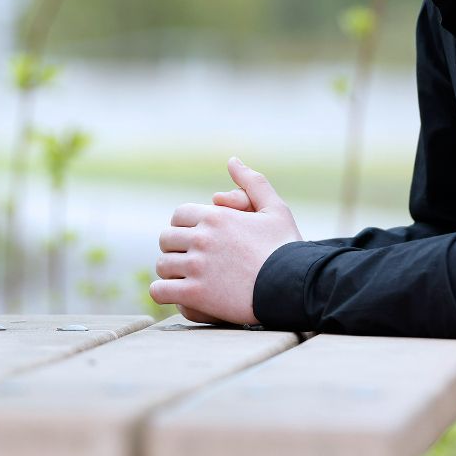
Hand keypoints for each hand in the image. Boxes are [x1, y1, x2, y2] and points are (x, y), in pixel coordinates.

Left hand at [150, 157, 303, 325]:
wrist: (296, 288)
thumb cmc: (288, 249)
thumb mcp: (275, 209)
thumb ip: (252, 182)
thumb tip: (232, 160)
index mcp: (216, 217)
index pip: (179, 215)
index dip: (183, 226)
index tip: (193, 238)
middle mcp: (202, 238)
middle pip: (167, 239)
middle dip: (175, 248)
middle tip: (187, 259)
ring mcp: (196, 266)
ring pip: (162, 265)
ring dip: (170, 272)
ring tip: (183, 279)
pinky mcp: (195, 295)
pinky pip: (160, 291)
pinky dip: (163, 293)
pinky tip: (175, 295)